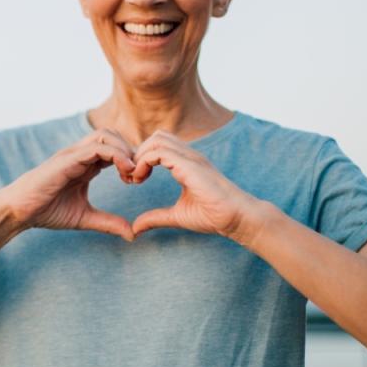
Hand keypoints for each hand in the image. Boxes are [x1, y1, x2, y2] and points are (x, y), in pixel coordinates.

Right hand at [0, 128, 136, 241]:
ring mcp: (73, 154)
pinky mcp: (68, 159)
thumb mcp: (84, 217)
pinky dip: (116, 155)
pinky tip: (124, 172)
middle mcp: (80, 154)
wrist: (19, 211)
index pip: (114, 148)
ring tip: (132, 172)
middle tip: (138, 174)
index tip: (138, 180)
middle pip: (113, 135)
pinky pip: (97, 147)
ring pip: (106, 134)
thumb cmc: (46, 211)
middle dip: (131, 150)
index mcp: (85, 164)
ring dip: (125, 149)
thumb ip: (108, 222)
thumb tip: (132, 234)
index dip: (131, 160)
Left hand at [130, 130, 263, 244]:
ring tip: (135, 177)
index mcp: (186, 163)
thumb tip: (135, 228)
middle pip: (156, 137)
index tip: (133, 179)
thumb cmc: (213, 216)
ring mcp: (190, 157)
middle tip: (131, 176)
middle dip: (138, 153)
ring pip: (156, 139)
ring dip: (139, 156)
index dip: (142, 159)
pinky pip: (159, 152)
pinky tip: (140, 179)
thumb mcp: (177, 216)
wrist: (236, 217)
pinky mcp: (189, 164)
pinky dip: (144, 162)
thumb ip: (156, 218)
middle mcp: (188, 156)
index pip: (159, 146)